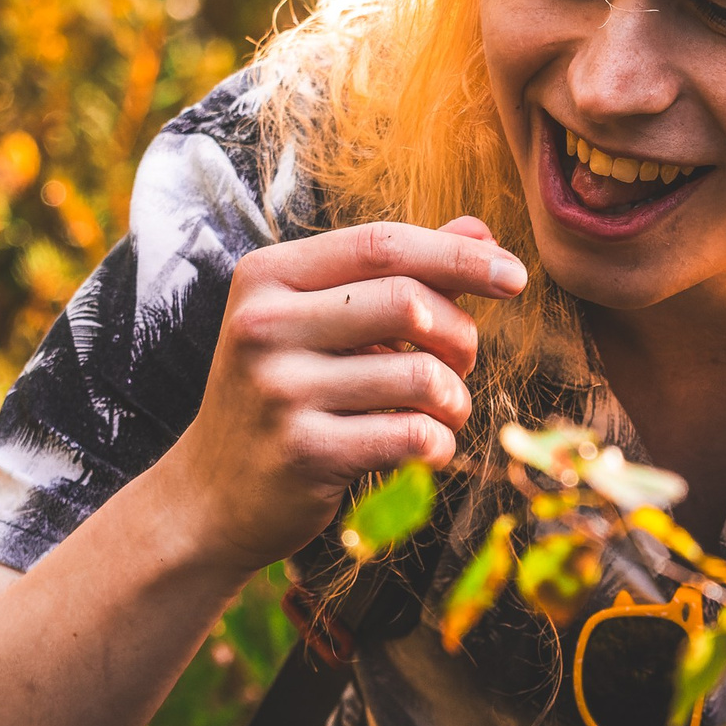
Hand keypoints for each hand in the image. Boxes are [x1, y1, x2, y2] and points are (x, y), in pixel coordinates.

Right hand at [155, 216, 525, 577]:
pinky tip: (426, 447)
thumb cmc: (283, 393)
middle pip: (409, 302)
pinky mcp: (304, 453)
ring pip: (421, 375)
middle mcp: (265, 325)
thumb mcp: (320, 320)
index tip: (515, 276)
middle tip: (461, 362)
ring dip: (455, 398)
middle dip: (461, 333)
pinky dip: (439, 442)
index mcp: (268, 276)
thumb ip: (397, 272)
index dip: (459, 255)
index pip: (382, 243)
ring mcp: (279, 390)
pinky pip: (412, 434)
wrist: (211, 496)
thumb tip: (480, 230)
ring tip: (443, 411)